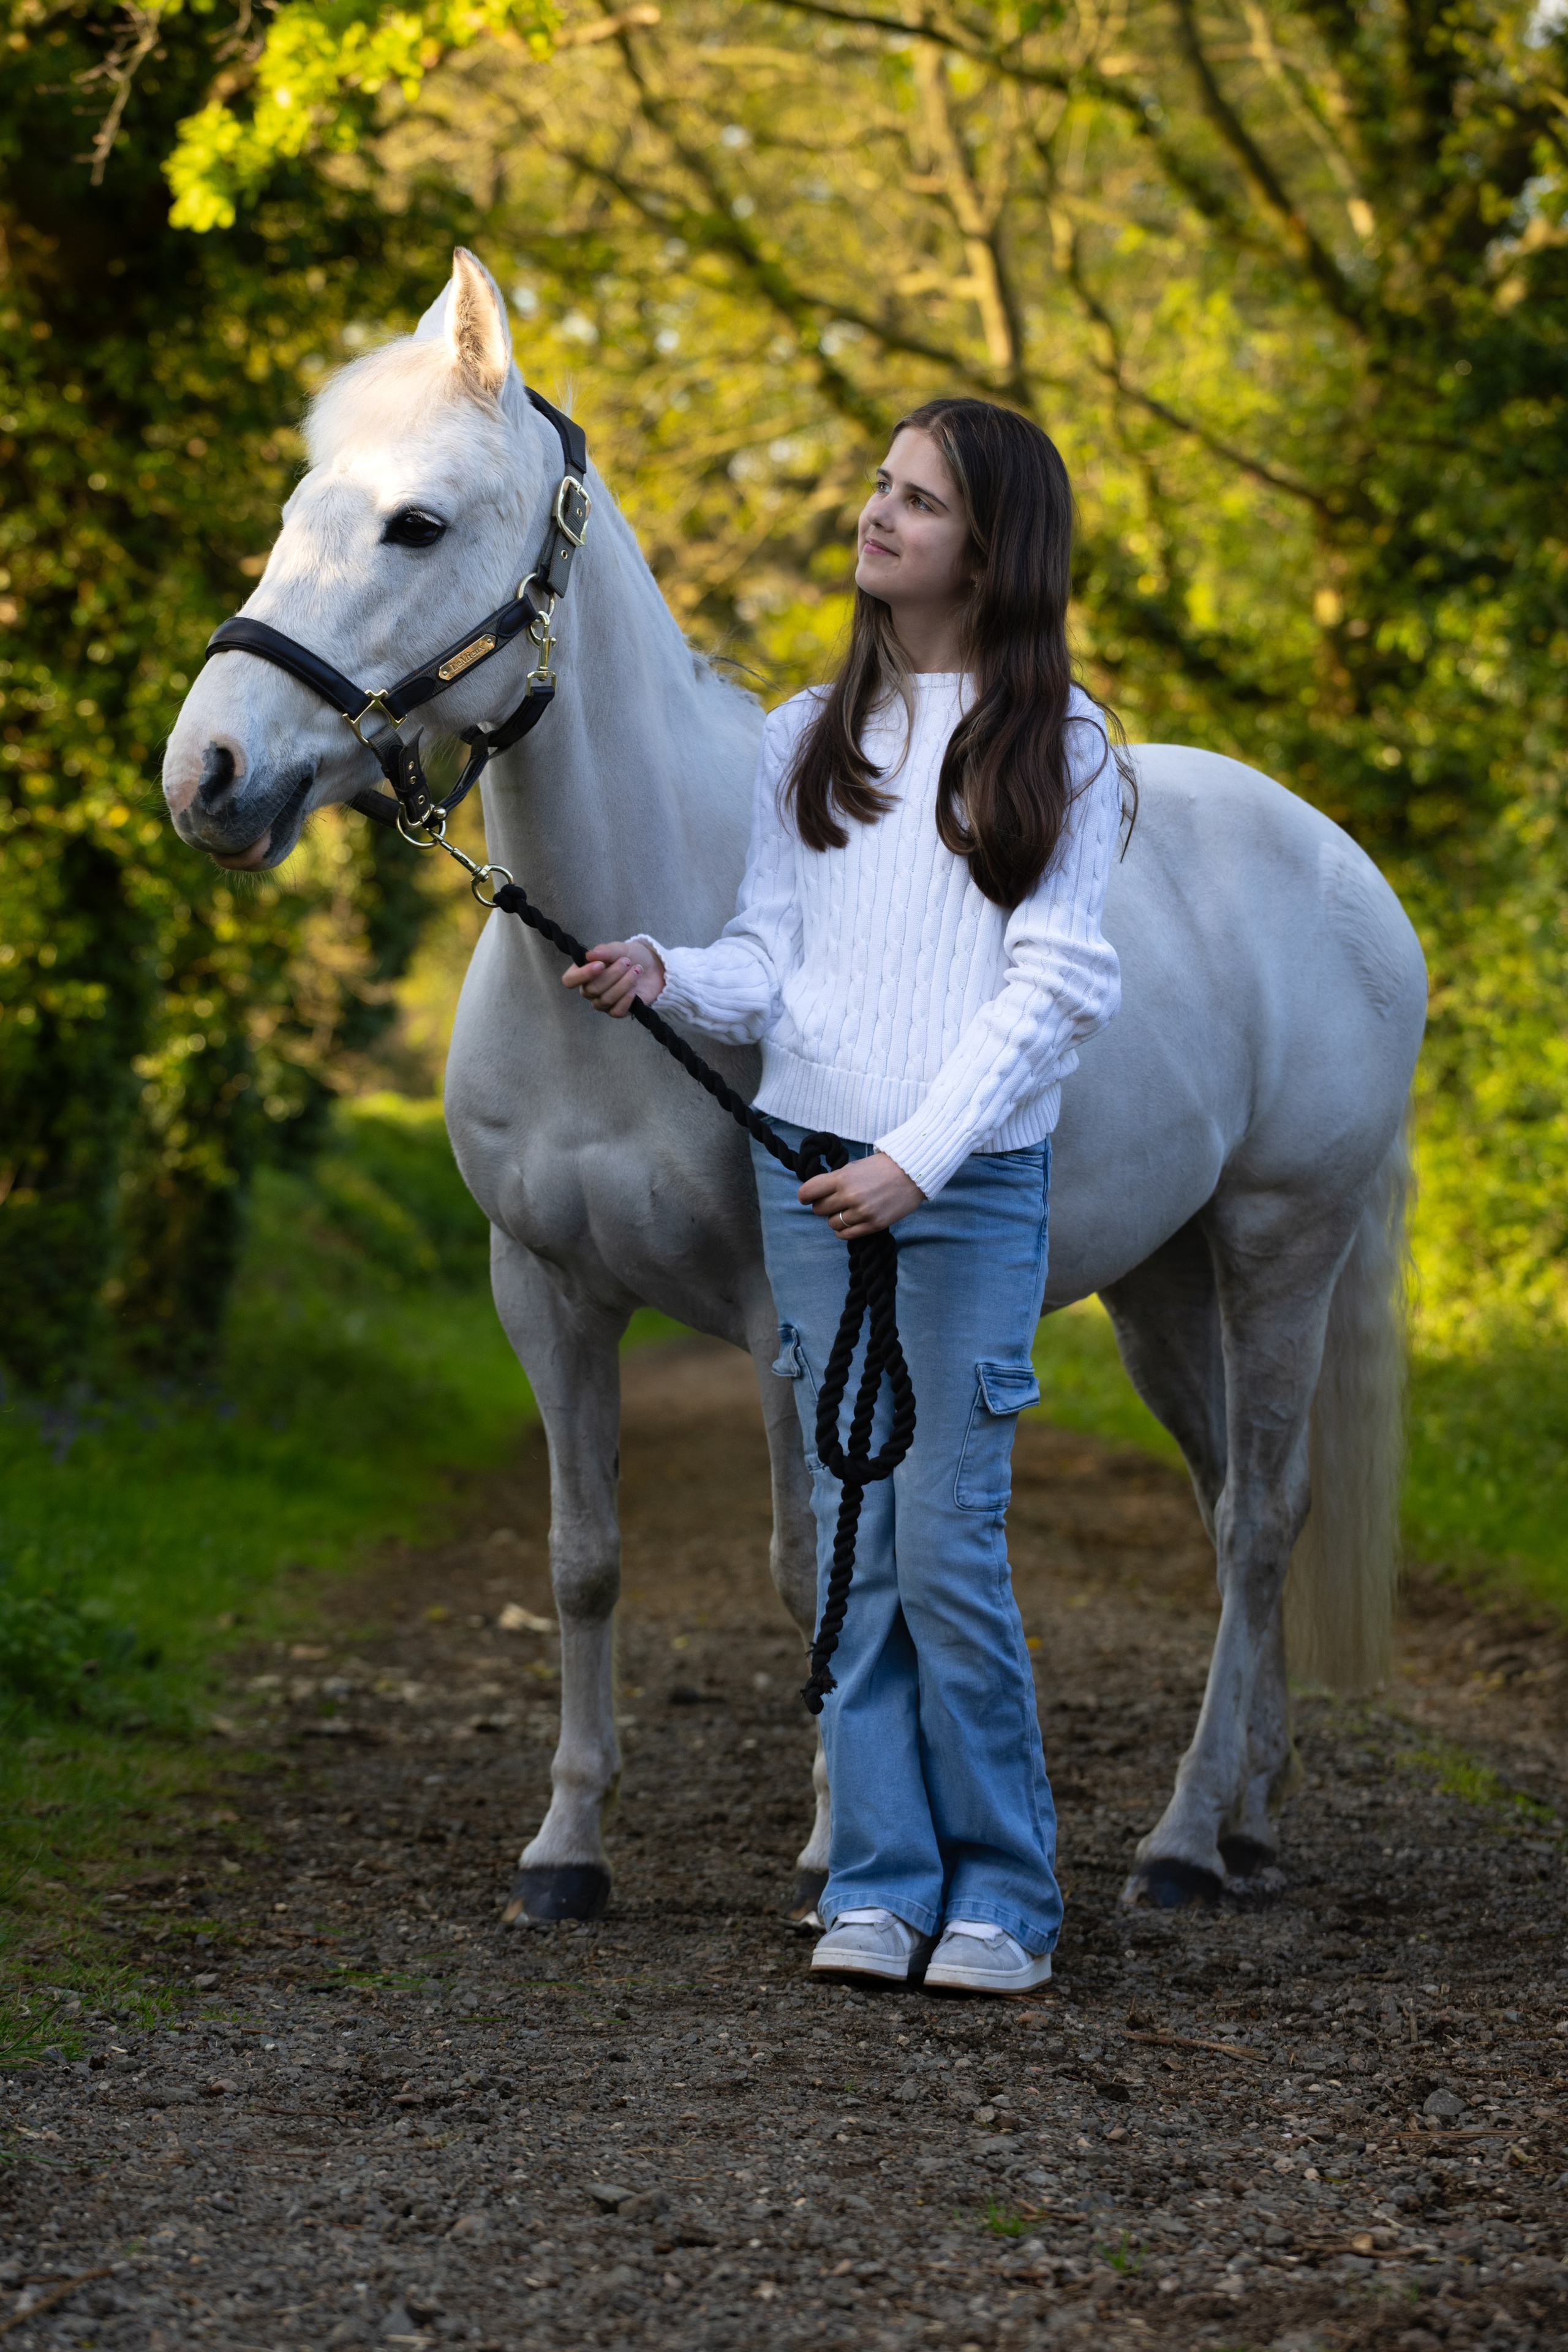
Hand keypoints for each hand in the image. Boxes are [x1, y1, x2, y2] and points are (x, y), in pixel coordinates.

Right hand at [562, 938, 665, 1016]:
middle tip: (627, 961)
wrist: (653, 968)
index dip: (582, 975)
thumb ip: (605, 951)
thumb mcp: (620, 948)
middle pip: (592, 989)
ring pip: (606, 999)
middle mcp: (589, 989)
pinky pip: (616, 1011)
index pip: (569, 980)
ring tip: (637, 970)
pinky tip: (635, 988)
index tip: (601, 965)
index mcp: (584, 972)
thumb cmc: (631, 956)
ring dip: (624, 983)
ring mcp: (602, 1002)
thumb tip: (589, 955)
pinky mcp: (616, 1011)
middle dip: (612, 974)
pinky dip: (627, 998)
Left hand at [799, 1150, 924, 1237]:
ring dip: (835, 1219)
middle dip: (822, 1207)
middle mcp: (850, 1195)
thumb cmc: (881, 1167)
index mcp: (842, 1178)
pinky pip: (846, 1235)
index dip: (804, 1196)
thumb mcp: (854, 1167)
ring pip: (832, 1224)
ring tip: (845, 1211)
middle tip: (831, 1203)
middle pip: (819, 1210)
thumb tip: (816, 1194)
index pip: (808, 1192)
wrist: (912, 1172)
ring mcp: (862, 1212)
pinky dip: (843, 1231)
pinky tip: (849, 1223)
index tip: (806, 1197)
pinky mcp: (874, 1224)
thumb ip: (835, 1180)